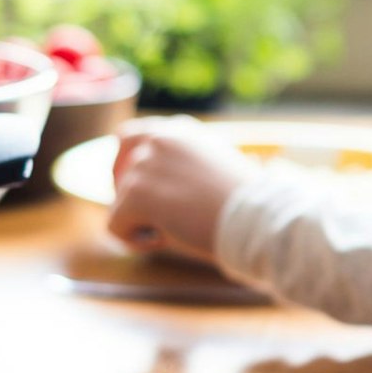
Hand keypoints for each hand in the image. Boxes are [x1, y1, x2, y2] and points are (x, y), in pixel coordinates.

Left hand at [107, 116, 258, 264]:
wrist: (256, 218)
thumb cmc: (247, 204)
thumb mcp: (215, 170)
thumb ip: (184, 168)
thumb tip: (154, 192)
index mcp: (181, 130)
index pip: (131, 137)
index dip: (130, 167)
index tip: (145, 191)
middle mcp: (160, 138)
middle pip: (117, 167)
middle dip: (127, 194)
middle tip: (150, 218)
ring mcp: (145, 164)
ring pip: (119, 202)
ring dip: (140, 222)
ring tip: (175, 233)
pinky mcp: (136, 192)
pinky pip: (115, 224)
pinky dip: (133, 239)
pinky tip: (163, 242)